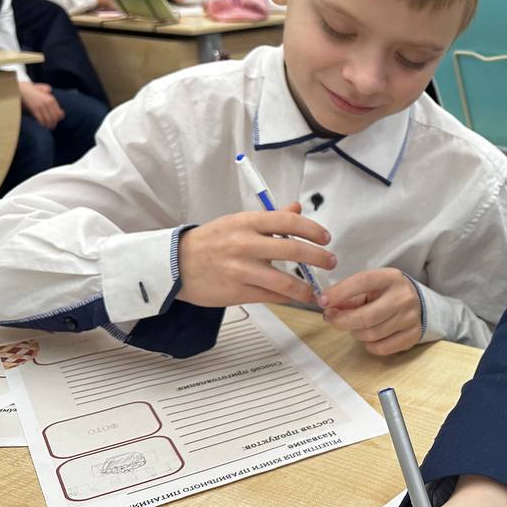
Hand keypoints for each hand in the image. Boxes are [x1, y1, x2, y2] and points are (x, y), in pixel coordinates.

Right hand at [19, 82, 64, 128]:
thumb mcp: (43, 91)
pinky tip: (40, 127)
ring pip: (48, 120)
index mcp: (51, 99)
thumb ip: (50, 97)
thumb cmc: (31, 91)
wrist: (21, 89)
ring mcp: (42, 105)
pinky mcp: (34, 108)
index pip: (59, 114)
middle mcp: (48, 102)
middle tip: (51, 128)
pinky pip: (41, 120)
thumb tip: (57, 106)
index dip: (58, 120)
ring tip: (46, 128)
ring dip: (48, 126)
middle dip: (53, 124)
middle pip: (54, 118)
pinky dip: (41, 125)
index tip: (55, 122)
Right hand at [176, 201, 335, 307]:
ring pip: (285, 281)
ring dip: (306, 288)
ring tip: (315, 291)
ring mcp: (241, 270)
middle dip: (318, 257)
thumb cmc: (209, 242)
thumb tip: (297, 207)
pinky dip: (286, 299)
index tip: (325, 237)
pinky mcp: (237, 292)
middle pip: (292, 249)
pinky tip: (294, 298)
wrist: (175, 265)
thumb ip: (270, 218)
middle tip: (331, 261)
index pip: (288, 221)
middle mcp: (245, 244)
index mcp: (246, 222)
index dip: (312, 229)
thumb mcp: (237, 223)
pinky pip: (270, 297)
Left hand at [322, 268, 422, 354]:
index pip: (362, 282)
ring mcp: (410, 318)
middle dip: (343, 321)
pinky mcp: (412, 335)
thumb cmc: (386, 293)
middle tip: (331, 319)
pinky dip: (369, 345)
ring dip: (356, 333)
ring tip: (355, 326)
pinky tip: (368, 337)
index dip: (340, 293)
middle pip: (366, 317)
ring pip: (372, 335)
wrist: (417, 302)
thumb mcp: (369, 287)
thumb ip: (349, 296)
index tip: (323, 301)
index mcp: (391, 277)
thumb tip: (328, 307)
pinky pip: (381, 348)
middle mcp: (404, 297)